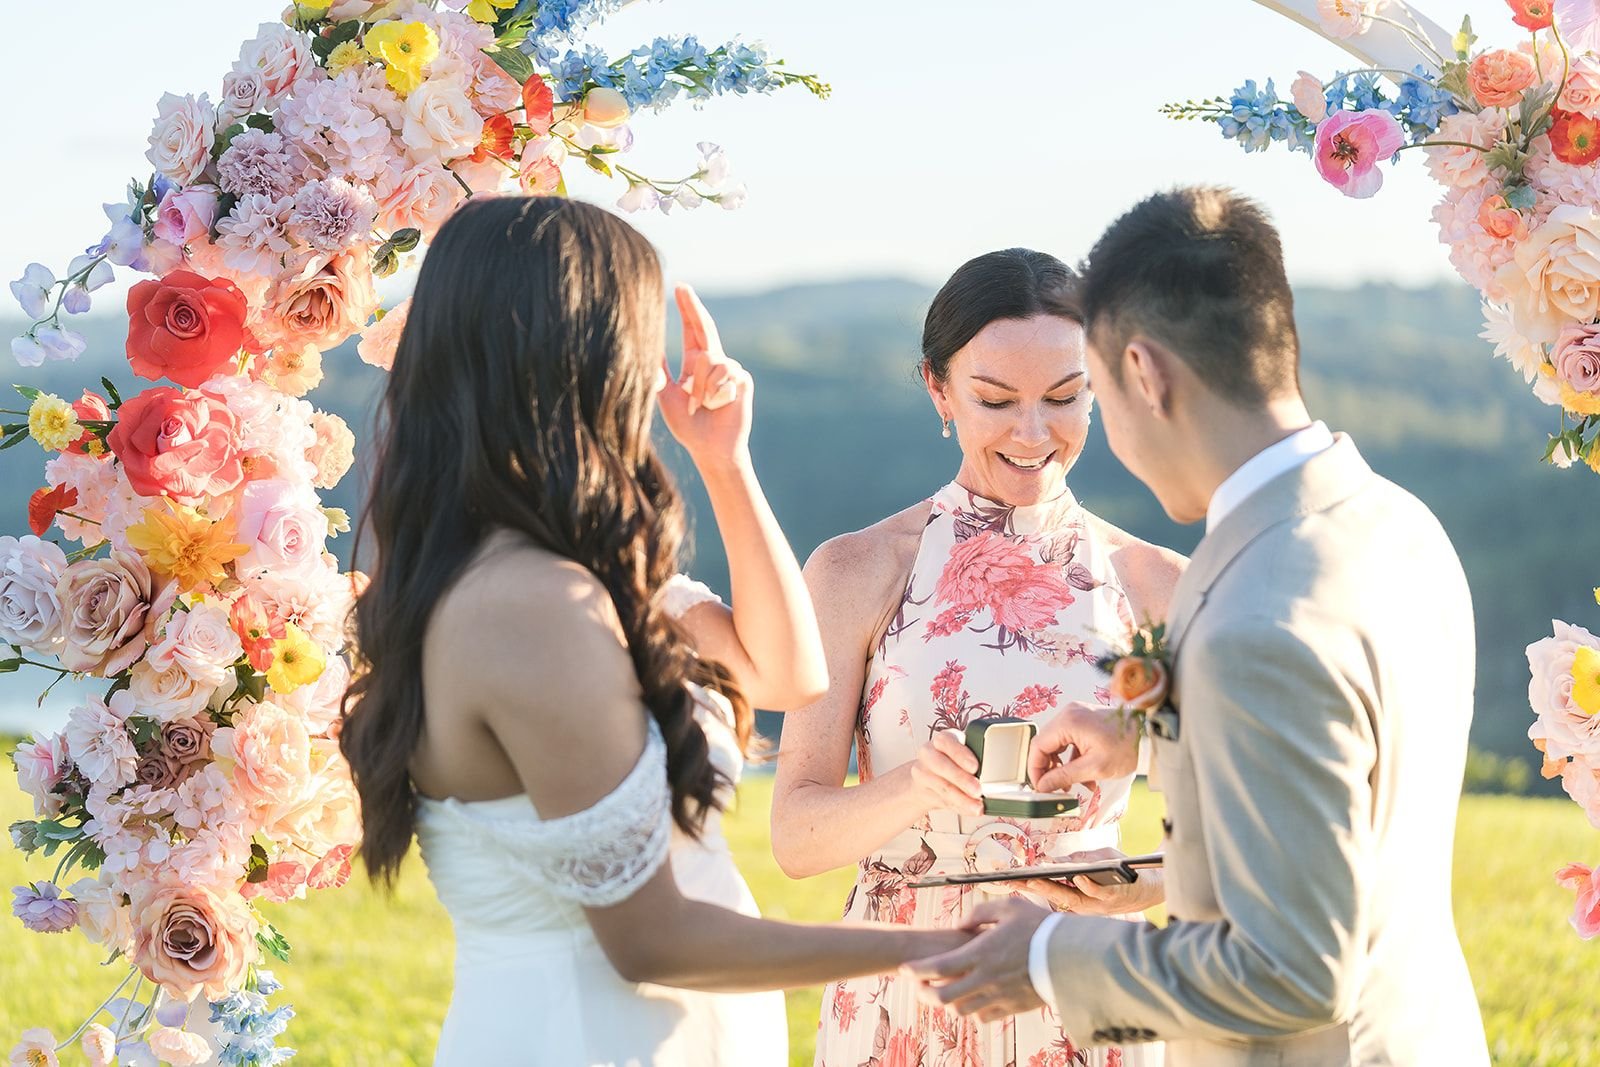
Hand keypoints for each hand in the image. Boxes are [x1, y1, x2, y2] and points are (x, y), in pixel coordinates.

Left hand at [657, 284, 752, 468]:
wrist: (710, 448)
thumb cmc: (689, 427)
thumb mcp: (666, 395)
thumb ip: (659, 372)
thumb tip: (644, 347)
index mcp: (696, 365)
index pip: (692, 331)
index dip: (687, 309)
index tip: (679, 288)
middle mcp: (715, 362)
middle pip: (705, 328)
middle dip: (693, 308)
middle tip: (682, 287)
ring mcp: (731, 369)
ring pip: (709, 359)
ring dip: (699, 386)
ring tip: (701, 406)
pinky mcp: (742, 379)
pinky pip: (722, 373)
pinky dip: (714, 393)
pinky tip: (718, 406)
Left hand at [900, 897, 1049, 1022]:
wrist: (1071, 956)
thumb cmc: (1039, 927)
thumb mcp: (1008, 907)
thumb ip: (979, 912)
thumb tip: (959, 925)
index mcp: (981, 953)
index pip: (939, 967)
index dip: (917, 971)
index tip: (904, 971)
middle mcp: (986, 979)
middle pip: (944, 997)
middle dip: (925, 994)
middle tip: (918, 986)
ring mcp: (999, 996)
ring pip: (961, 1011)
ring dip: (947, 1004)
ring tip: (941, 993)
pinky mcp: (1012, 1008)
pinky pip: (983, 1016)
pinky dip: (972, 1011)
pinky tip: (971, 1000)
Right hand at [909, 729, 983, 816]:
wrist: (928, 776)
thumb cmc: (953, 761)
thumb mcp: (963, 753)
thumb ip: (977, 759)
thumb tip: (995, 774)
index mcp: (943, 740)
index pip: (946, 741)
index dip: (960, 754)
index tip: (974, 767)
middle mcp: (929, 754)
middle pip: (941, 765)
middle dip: (961, 779)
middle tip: (978, 790)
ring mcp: (923, 773)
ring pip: (942, 787)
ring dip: (962, 799)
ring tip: (977, 806)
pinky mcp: (923, 792)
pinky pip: (943, 801)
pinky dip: (959, 807)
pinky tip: (970, 809)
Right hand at [1016, 848, 1164, 915]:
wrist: (1154, 883)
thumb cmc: (1122, 871)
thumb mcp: (1097, 861)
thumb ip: (1077, 862)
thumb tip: (1053, 861)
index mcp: (1076, 895)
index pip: (1046, 890)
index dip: (1025, 886)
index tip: (1005, 879)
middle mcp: (1084, 903)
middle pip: (1053, 896)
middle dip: (1032, 888)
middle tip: (1014, 881)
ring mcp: (1098, 902)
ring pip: (1072, 898)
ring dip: (1053, 889)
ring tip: (1036, 879)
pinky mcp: (1114, 898)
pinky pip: (1098, 892)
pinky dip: (1087, 885)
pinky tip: (1077, 876)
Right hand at [1028, 702, 1141, 792]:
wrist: (1148, 735)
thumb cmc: (1127, 747)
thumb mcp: (1094, 768)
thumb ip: (1064, 776)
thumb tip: (1043, 786)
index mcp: (1068, 722)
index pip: (1038, 746)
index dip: (1035, 769)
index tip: (1040, 787)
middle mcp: (1069, 714)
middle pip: (1045, 743)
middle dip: (1048, 768)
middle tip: (1054, 788)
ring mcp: (1076, 714)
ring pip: (1056, 743)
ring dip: (1060, 765)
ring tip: (1070, 784)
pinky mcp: (1084, 719)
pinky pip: (1068, 739)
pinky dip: (1071, 757)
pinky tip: (1083, 775)